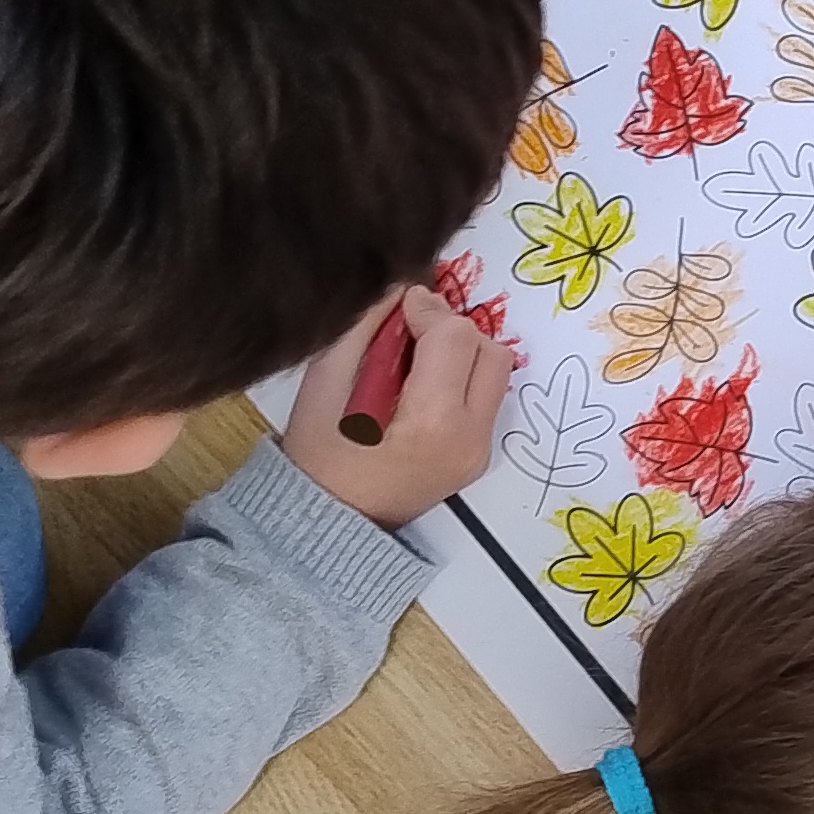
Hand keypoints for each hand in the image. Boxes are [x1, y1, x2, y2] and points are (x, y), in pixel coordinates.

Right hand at [281, 285, 515, 524]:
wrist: (329, 529)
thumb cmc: (318, 461)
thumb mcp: (324, 385)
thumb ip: (361, 329)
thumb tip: (395, 284)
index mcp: (432, 422)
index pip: (456, 336)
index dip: (427, 309)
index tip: (398, 308)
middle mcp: (469, 438)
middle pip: (490, 350)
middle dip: (451, 331)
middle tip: (408, 335)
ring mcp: (478, 452)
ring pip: (495, 373)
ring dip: (461, 354)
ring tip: (414, 363)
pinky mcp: (478, 458)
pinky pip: (485, 399)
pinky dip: (460, 380)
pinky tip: (419, 388)